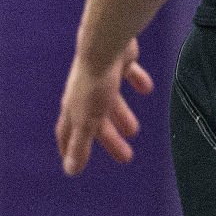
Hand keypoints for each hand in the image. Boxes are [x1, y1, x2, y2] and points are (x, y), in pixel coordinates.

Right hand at [56, 37, 154, 175]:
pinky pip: (128, 73)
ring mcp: (101, 76)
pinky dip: (137, 81)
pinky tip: (147, 88)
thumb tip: (70, 170)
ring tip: (134, 130)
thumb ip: (80, 144)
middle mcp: (84, 93)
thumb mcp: (87, 120)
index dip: (71, 149)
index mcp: (74, 108)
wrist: (105, 46)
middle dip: (109, 139)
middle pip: (95, 121)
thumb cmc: (94, 84)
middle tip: (126, 157)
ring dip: (121, 115)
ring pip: (111, 100)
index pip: (68, 134)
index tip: (76, 163)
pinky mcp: (117, 61)